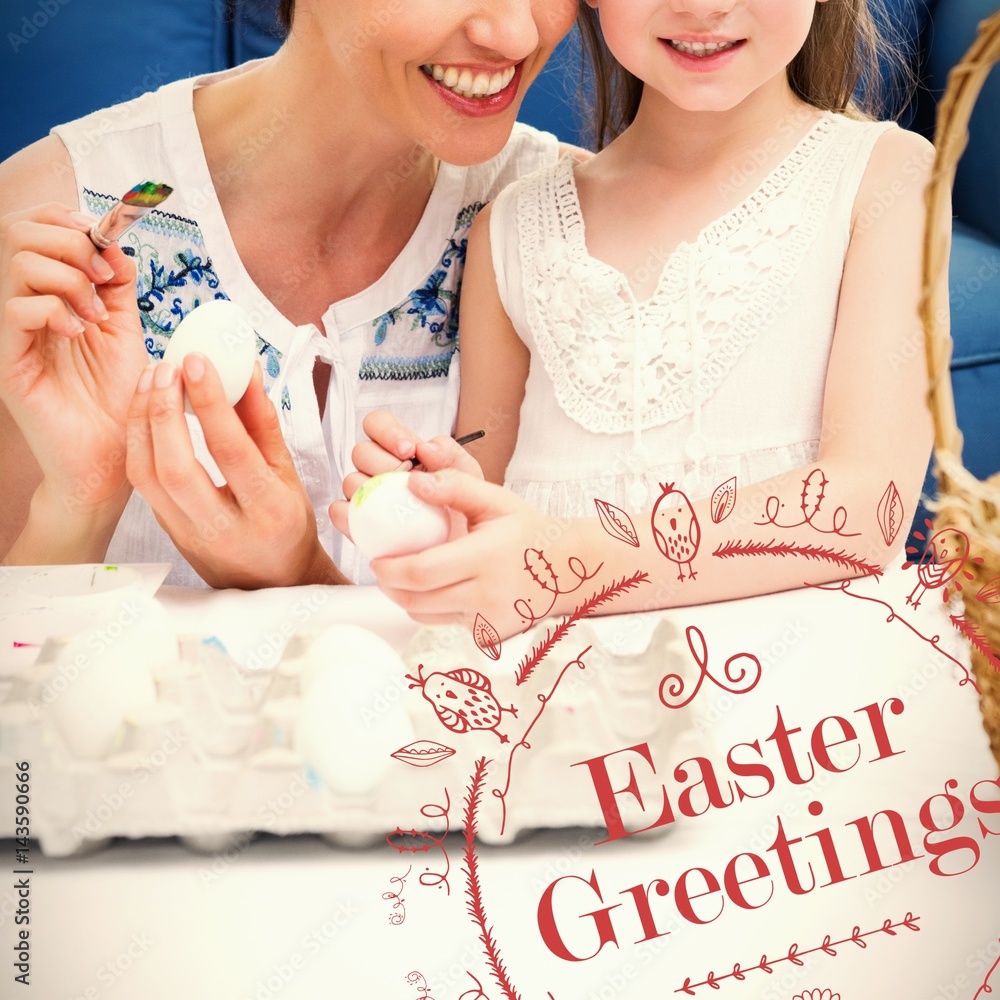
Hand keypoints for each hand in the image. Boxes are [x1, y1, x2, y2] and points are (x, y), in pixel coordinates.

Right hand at [0, 203, 145, 513]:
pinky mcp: (8, 358)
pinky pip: (16, 309)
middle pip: (19, 232)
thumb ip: (117, 284)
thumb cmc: (118, 395)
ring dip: (70, 279)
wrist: (114, 451)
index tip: (103, 238)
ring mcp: (12, 330)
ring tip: (95, 315)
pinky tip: (79, 333)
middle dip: (70, 242)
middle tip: (103, 277)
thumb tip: (113, 244)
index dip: (66, 218)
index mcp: (49, 290)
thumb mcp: (126, 328)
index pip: (33, 226)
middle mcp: (23, 303)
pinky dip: (56, 310)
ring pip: (20, 265)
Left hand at [126, 353, 347, 587]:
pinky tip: (145, 411)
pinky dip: (138, 441)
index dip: (210, 402)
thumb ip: (263, 422)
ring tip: (151, 380)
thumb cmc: (286, 523)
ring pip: (148, 476)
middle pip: (177, 467)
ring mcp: (190, 535)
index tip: (197, 361)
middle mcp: (226, 527)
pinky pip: (143, 485)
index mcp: (268, 509)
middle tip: (166, 367)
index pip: (230, 450)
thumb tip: (246, 370)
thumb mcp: (287, 473)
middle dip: (164, 410)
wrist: (273, 579)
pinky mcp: (167, 533)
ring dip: (142, 421)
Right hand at [331, 409, 483, 542]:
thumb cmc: (462, 506)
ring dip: (372, 490)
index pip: (376, 424)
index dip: (386, 432)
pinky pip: (339, 513)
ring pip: (350, 481)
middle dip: (383, 462)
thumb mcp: (466, 475)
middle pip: (360, 452)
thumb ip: (449, 454)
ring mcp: (366, 496)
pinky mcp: (358, 524)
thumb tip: (425, 448)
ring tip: (398, 505)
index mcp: (399, 449)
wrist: (463, 546)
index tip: (408, 450)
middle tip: (406, 479)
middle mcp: (377, 469)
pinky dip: (351, 515)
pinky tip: (378, 521)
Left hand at [367, 468, 568, 636]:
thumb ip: (454, 486)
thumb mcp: (496, 500)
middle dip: (390, 585)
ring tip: (402, 575)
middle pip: (417, 599)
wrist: (567, 569)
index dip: (390, 568)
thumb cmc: (527, 530)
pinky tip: (433, 588)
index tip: (376, 558)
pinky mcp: (487, 633)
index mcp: (486, 558)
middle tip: (381, 567)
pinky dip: (429, 607)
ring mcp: (487, 619)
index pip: (422, 572)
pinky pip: (443, 622)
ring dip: (406, 597)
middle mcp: (487, 595)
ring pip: (425, 615)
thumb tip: (411, 482)